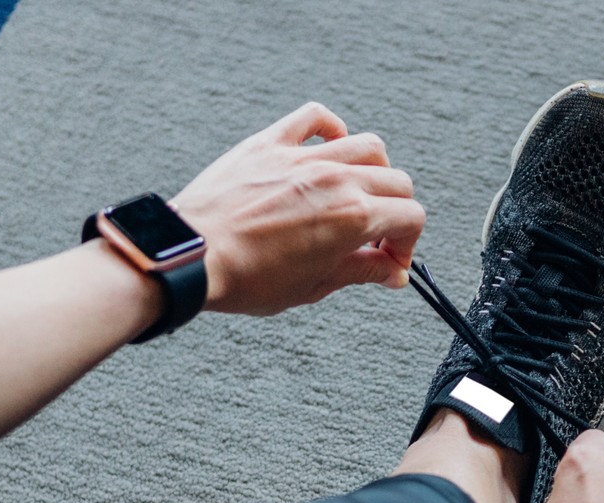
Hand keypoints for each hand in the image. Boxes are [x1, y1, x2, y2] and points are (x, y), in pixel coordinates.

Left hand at [172, 103, 424, 313]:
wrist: (192, 258)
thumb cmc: (247, 279)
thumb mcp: (315, 285)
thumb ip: (361, 271)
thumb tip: (391, 271)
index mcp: (353, 218)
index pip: (411, 217)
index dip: (407, 244)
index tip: (390, 261)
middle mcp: (335, 179)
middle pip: (396, 180)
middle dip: (396, 211)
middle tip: (376, 236)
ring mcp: (302, 157)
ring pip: (367, 144)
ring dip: (374, 170)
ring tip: (358, 193)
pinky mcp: (270, 144)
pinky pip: (313, 117)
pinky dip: (331, 127)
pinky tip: (331, 146)